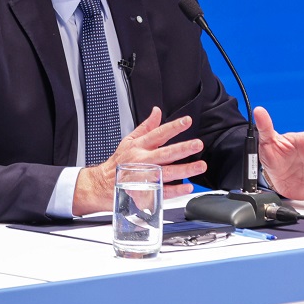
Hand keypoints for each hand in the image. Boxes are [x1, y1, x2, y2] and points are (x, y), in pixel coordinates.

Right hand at [73, 107, 205, 214]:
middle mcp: (143, 161)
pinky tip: (188, 187)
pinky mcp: (146, 192)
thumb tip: (157, 112)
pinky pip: (163, 191)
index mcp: (140, 146)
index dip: (173, 127)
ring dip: (184, 170)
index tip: (187, 121)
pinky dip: (175, 190)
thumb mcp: (130, 140)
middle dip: (182, 149)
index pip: (158, 134)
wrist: (104, 183)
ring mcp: (145, 177)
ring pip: (167, 173)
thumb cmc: (119, 162)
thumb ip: (147, 127)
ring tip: (200, 166)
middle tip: (197, 144)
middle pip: (165, 154)